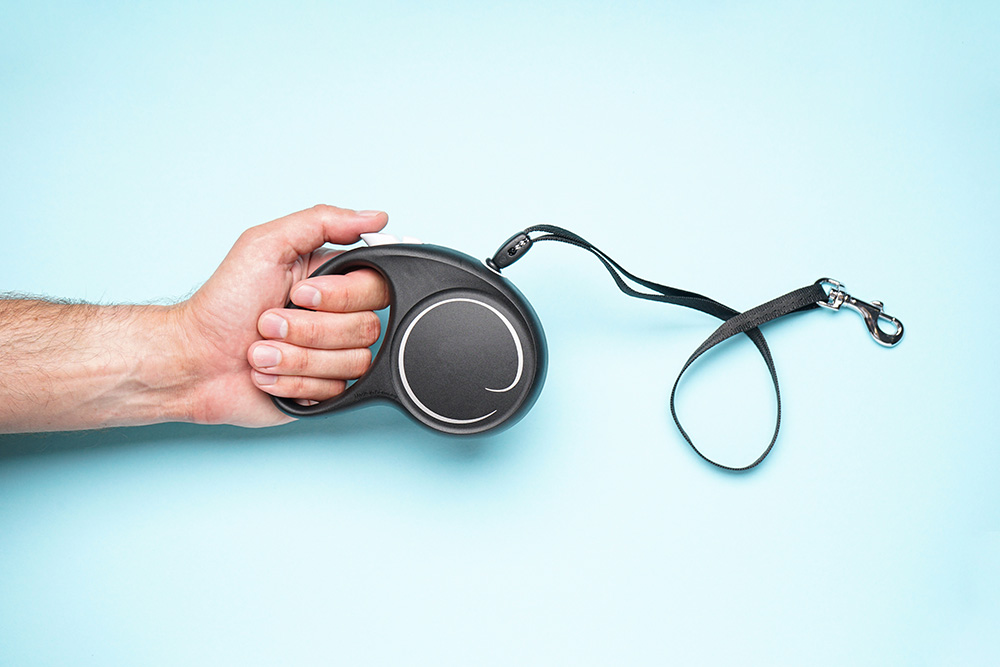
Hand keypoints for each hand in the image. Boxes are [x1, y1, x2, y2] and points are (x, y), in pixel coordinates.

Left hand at [176, 204, 389, 426]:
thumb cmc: (223, 304)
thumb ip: (323, 221)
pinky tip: (268, 373)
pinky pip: (335, 390)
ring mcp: (333, 355)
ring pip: (353, 362)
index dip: (339, 296)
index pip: (375, 287)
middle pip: (366, 327)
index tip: (298, 295)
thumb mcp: (265, 244)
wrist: (196, 361)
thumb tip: (374, 218)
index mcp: (331, 280)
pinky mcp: (324, 390)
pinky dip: (293, 382)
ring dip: (296, 358)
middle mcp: (338, 317)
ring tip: (262, 351)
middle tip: (267, 322)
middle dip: (307, 330)